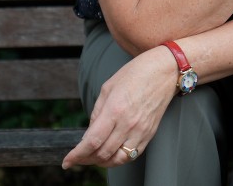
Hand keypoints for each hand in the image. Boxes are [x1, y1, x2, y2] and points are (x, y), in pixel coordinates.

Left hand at [61, 46, 177, 169]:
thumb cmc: (136, 73)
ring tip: (93, 158)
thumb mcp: (108, 88)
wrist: (165, 70)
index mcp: (115, 110)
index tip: (67, 161)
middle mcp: (128, 123)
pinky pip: (132, 155)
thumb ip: (96, 113)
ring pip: (117, 159)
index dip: (76, 155)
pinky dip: (118, 159)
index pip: (91, 142)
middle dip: (85, 159)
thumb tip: (89, 134)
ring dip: (102, 162)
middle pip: (102, 153)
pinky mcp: (150, 133)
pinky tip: (111, 154)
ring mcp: (141, 130)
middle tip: (77, 157)